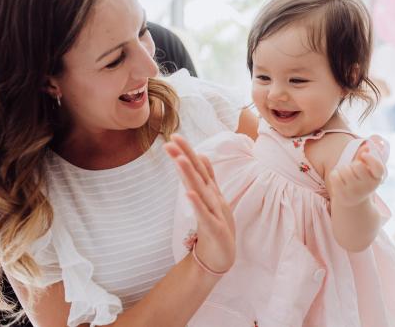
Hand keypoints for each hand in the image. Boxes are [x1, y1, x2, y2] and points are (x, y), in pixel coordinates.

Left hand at [164, 134, 234, 272]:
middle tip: (174, 138)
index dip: (187, 152)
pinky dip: (197, 204)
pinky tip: (189, 194)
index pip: (198, 168)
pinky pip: (204, 216)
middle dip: (187, 156)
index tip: (174, 136)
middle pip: (199, 174)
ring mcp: (215, 213)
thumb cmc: (214, 227)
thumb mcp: (210, 200)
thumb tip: (200, 156)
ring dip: (191, 175)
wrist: (220, 258)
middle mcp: (213, 198)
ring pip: (201, 191)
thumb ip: (206, 178)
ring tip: (179, 159)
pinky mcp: (215, 229)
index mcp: (211, 191)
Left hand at [326, 141, 385, 206]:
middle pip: (358, 166)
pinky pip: (334, 176)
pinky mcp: (342, 195)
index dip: (371, 159)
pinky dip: (334, 174)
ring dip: (343, 169)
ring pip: (345, 170)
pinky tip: (338, 180)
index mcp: (376, 178)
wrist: (352, 202)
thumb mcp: (365, 170)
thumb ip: (365, 158)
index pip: (378, 167)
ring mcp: (355, 192)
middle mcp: (368, 187)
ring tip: (345, 176)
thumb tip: (366, 146)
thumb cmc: (359, 180)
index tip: (364, 155)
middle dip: (353, 164)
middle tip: (353, 171)